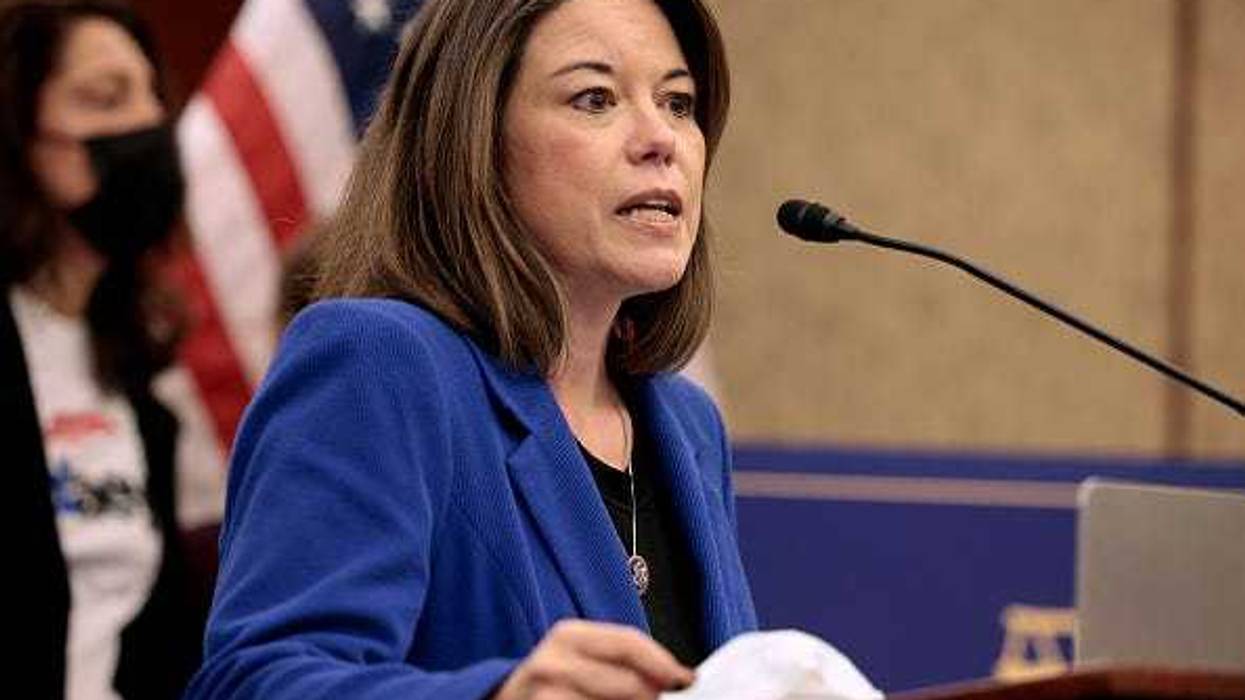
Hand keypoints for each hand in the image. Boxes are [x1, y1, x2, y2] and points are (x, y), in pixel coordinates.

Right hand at [493, 619, 694, 699]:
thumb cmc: (556, 678)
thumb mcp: (582, 656)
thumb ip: (623, 660)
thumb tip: (675, 679)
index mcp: (568, 636)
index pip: (628, 643)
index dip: (663, 663)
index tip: (687, 679)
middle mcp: (553, 664)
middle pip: (629, 685)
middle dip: (653, 697)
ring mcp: (546, 697)